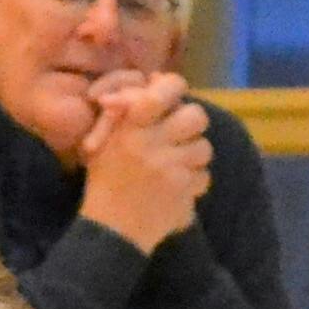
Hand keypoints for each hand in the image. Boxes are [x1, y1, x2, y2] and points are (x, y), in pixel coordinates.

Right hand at [75, 71, 212, 252]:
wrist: (112, 229)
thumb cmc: (106, 180)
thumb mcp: (104, 139)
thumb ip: (126, 109)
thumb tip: (154, 79)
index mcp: (130, 127)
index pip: (164, 92)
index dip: (175, 87)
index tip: (173, 94)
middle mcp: (152, 143)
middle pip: (196, 116)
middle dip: (193, 123)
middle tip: (182, 134)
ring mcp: (170, 168)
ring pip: (204, 147)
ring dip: (195, 155)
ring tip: (179, 164)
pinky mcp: (183, 191)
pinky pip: (204, 176)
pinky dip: (195, 182)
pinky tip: (180, 187)